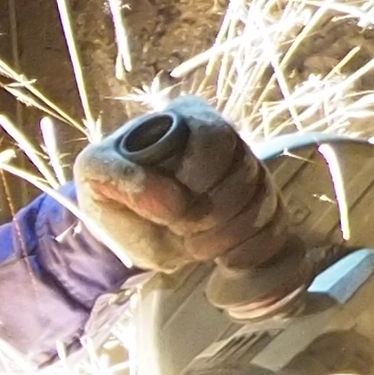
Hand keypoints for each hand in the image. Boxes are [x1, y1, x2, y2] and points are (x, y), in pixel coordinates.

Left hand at [70, 97, 278, 276]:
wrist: (130, 225)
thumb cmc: (111, 191)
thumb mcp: (96, 177)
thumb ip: (124, 180)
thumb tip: (174, 203)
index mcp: (187, 117)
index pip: (217, 137)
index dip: (199, 178)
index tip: (172, 211)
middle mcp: (227, 138)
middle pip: (245, 172)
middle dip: (212, 212)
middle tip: (182, 233)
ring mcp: (249, 172)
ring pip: (264, 199)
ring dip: (229, 234)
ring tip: (194, 246)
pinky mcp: (262, 205)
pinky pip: (276, 225)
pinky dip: (251, 247)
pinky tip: (223, 257)